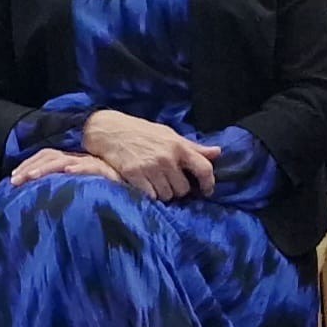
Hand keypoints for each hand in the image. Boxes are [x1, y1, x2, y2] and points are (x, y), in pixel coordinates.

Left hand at [9, 148, 122, 187]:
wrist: (136, 185)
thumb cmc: (108, 192)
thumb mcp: (82, 188)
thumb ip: (66, 188)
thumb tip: (42, 196)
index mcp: (73, 161)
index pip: (47, 157)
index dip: (29, 165)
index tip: (13, 179)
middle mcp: (80, 159)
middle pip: (50, 156)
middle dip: (30, 167)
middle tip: (14, 181)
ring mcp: (93, 163)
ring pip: (65, 161)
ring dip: (46, 167)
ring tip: (32, 176)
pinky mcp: (106, 170)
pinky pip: (91, 167)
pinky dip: (79, 168)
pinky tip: (69, 171)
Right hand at [83, 110, 222, 200]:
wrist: (109, 130)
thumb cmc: (142, 132)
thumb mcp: (169, 135)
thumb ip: (192, 147)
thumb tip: (217, 152)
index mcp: (179, 146)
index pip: (204, 168)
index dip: (209, 183)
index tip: (206, 191)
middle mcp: (167, 158)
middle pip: (183, 189)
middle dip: (179, 190)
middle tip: (170, 183)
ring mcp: (150, 167)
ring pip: (167, 195)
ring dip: (163, 193)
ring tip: (156, 183)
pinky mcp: (134, 175)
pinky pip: (151, 196)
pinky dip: (150, 195)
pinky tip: (145, 187)